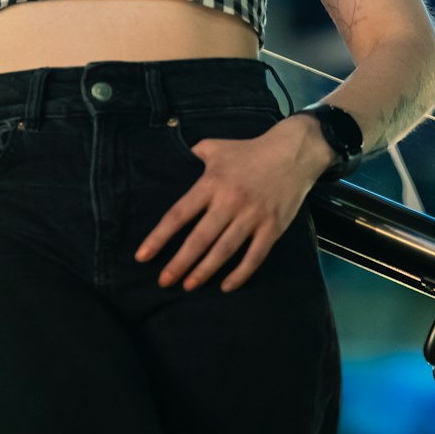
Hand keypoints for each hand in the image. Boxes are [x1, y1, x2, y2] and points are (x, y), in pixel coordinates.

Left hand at [133, 118, 323, 292]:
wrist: (292, 153)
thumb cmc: (249, 150)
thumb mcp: (216, 146)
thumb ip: (194, 155)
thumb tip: (175, 159)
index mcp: (211, 183)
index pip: (179, 214)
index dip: (159, 237)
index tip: (142, 256)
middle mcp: (229, 202)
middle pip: (199, 239)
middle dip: (179, 263)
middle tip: (164, 281)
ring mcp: (252, 217)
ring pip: (224, 251)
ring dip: (205, 271)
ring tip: (188, 285)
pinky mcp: (272, 228)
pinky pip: (254, 256)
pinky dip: (240, 274)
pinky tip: (225, 286)